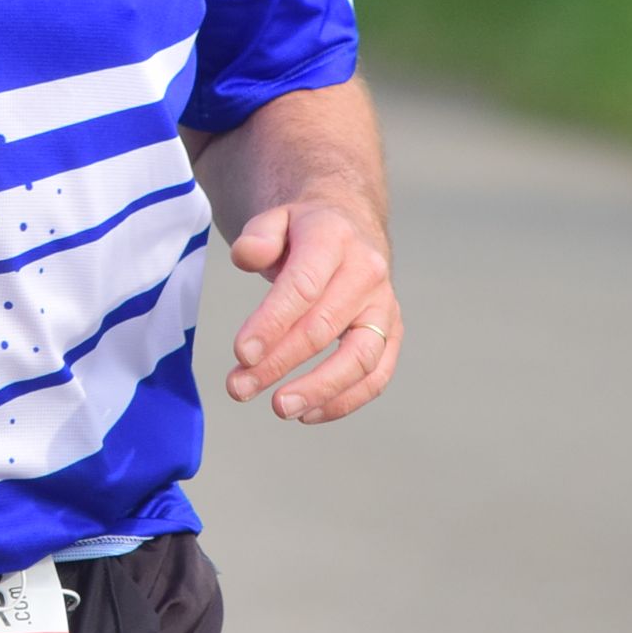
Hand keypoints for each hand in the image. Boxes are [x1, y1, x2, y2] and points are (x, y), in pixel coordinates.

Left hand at [225, 198, 399, 423]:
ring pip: (360, 358)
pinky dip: (345, 400)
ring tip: (280, 408)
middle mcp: (366, 272)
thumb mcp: (276, 219)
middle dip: (278, 363)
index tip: (241, 354)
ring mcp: (384, 305)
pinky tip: (308, 413)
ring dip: (319, 390)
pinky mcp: (392, 332)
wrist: (350, 226)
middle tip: (239, 387)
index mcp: (334, 239)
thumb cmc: (304, 232)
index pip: (303, 287)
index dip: (271, 323)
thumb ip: (257, 236)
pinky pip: (377, 375)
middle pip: (324, 327)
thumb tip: (245, 256)